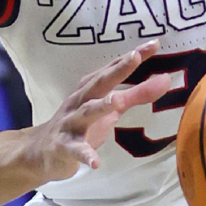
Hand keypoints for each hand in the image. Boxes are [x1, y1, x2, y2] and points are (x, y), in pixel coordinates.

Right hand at [24, 42, 172, 185]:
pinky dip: (85, 155)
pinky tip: (95, 162)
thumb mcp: (109, 108)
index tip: (154, 43)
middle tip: (135, 57)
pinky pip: (75, 150)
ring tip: (117, 102)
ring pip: (86, 112)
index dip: (133, 56)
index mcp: (91, 89)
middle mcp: (80, 101)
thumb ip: (136, 94)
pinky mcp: (64, 147)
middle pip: (99, 83)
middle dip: (116, 70)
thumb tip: (165, 79)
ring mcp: (70, 123)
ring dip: (100, 106)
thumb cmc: (81, 125)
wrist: (40, 151)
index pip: (113, 69)